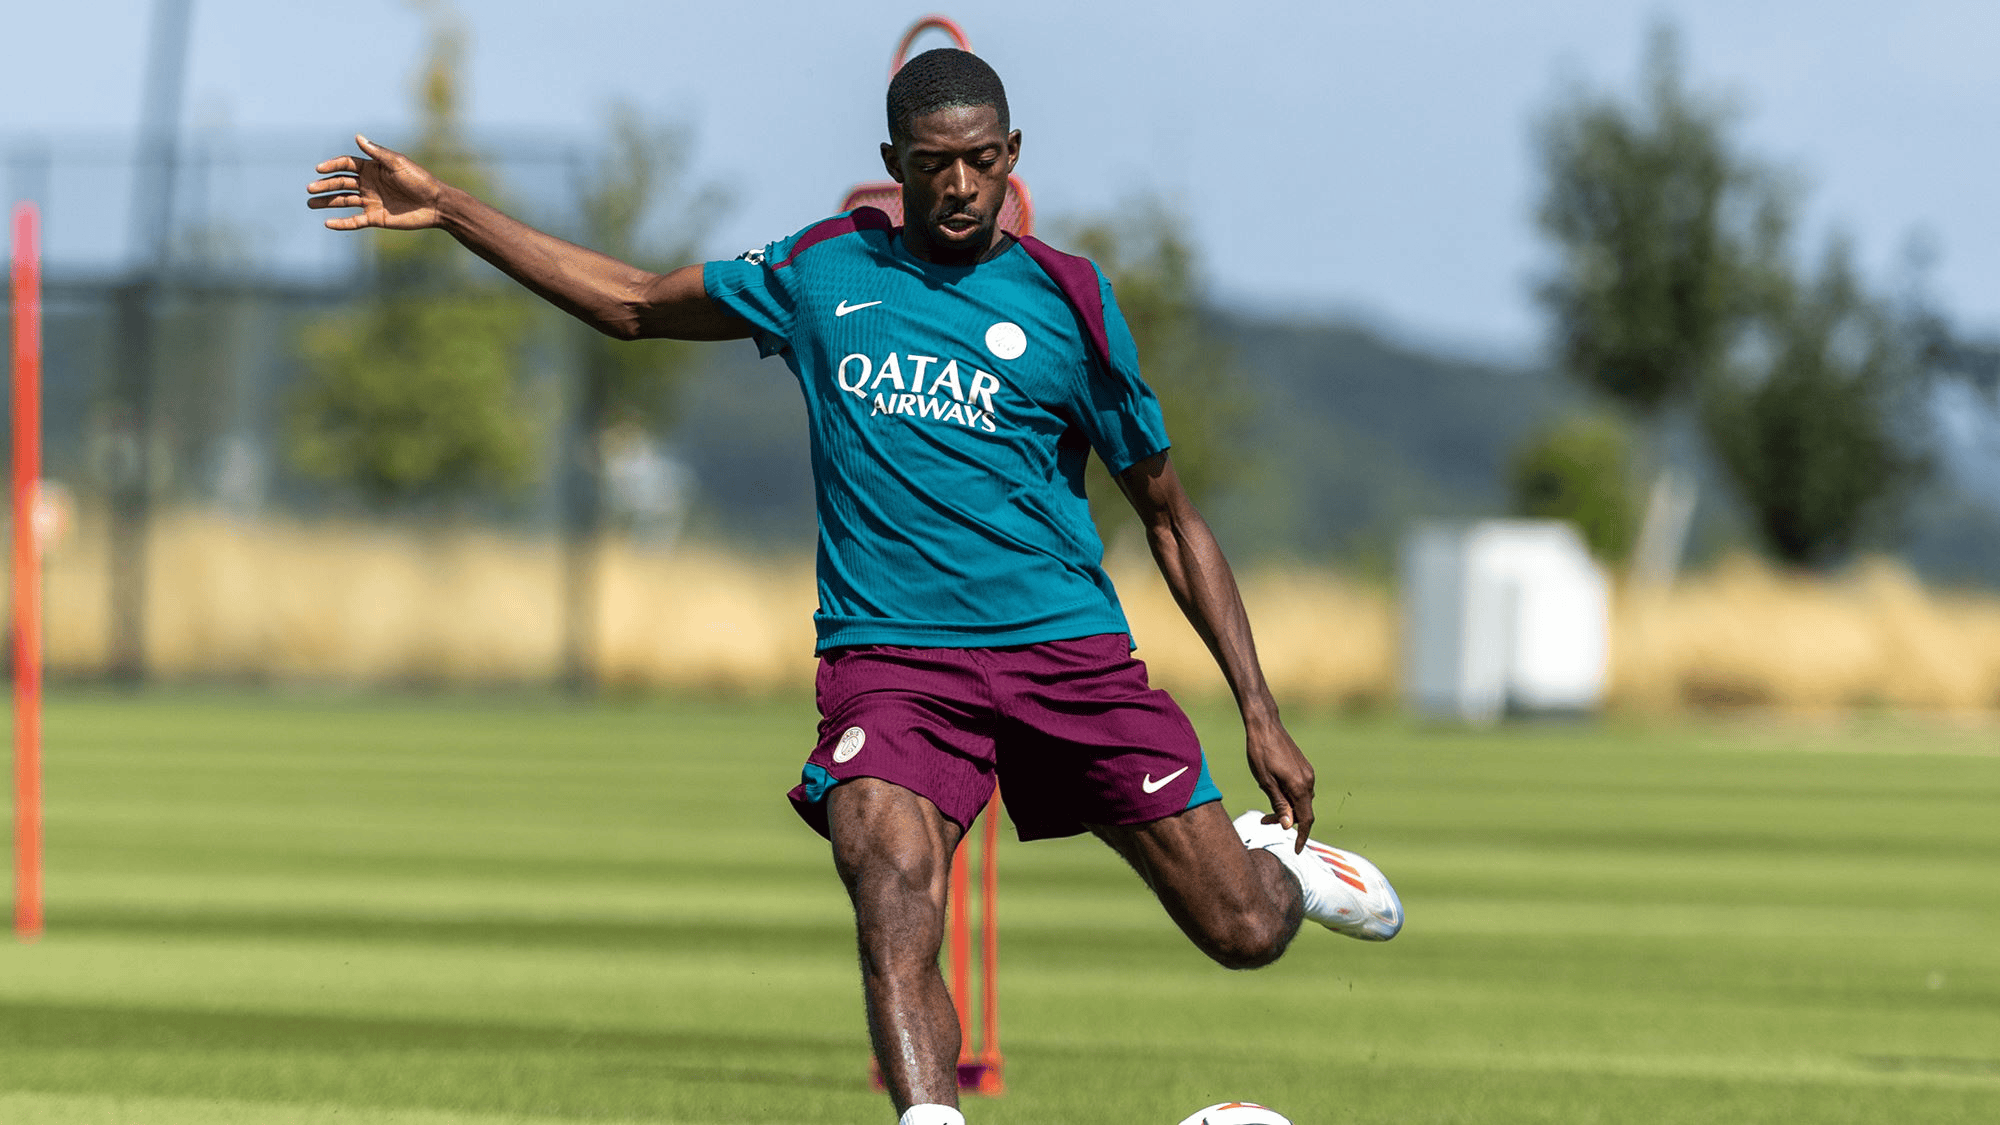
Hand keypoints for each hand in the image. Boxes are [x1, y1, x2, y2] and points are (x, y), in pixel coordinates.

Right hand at [306, 135, 445, 230]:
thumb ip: (376, 153)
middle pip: (341, 183)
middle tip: (309, 188)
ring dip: (327, 202)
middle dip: (325, 185)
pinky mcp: (376, 218)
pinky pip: (354, 221)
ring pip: (343, 201)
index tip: (319, 170)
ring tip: (310, 203)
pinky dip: (342, 223)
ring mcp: (371, 201)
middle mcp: (369, 184)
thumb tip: (357, 136)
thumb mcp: (398, 163)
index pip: (346, 164)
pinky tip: (328, 223)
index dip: (332, 166)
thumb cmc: (419, 180)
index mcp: (372, 168)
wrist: (436, 204)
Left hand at [1245, 717, 1316, 852]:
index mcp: (1300, 786)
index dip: (1302, 836)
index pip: (1306, 819)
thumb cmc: (1260, 753)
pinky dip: (1289, 797)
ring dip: (1287, 808)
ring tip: (1266, 806)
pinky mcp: (1303, 767)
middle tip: (1264, 821)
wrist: (1264, 725)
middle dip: (1287, 821)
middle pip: (1304, 811)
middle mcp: (1308, 780)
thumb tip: (1289, 826)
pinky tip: (1273, 791)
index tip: (1297, 850)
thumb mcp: (1265, 782)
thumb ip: (1279, 805)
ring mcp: (1307, 773)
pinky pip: (1300, 789)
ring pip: (1301, 800)